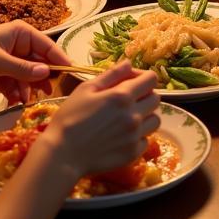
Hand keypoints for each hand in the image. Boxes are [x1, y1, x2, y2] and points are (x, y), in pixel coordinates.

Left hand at [0, 21, 69, 103]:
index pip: (46, 45)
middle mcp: (18, 45)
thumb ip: (23, 69)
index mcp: (20, 33)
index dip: (58, 58)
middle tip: (47, 93)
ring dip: (27, 89)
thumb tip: (47, 73)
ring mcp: (10, 61)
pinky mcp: (1, 75)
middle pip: (38, 63)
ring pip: (27, 76)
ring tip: (25, 101)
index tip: (71, 71)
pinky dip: (15, 94)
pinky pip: (15, 84)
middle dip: (40, 79)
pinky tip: (14, 102)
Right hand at [40, 61, 161, 176]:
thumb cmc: (70, 117)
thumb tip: (129, 63)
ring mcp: (135, 136)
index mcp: (123, 96)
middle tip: (127, 100)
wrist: (63, 155)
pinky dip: (138, 136)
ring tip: (127, 118)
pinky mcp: (133, 154)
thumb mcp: (86, 89)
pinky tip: (123, 136)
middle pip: (156, 98)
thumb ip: (111, 74)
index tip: (131, 81)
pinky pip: (146, 140)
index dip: (143, 77)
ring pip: (155, 120)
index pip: (151, 79)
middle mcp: (134, 115)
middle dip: (145, 95)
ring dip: (145, 116)